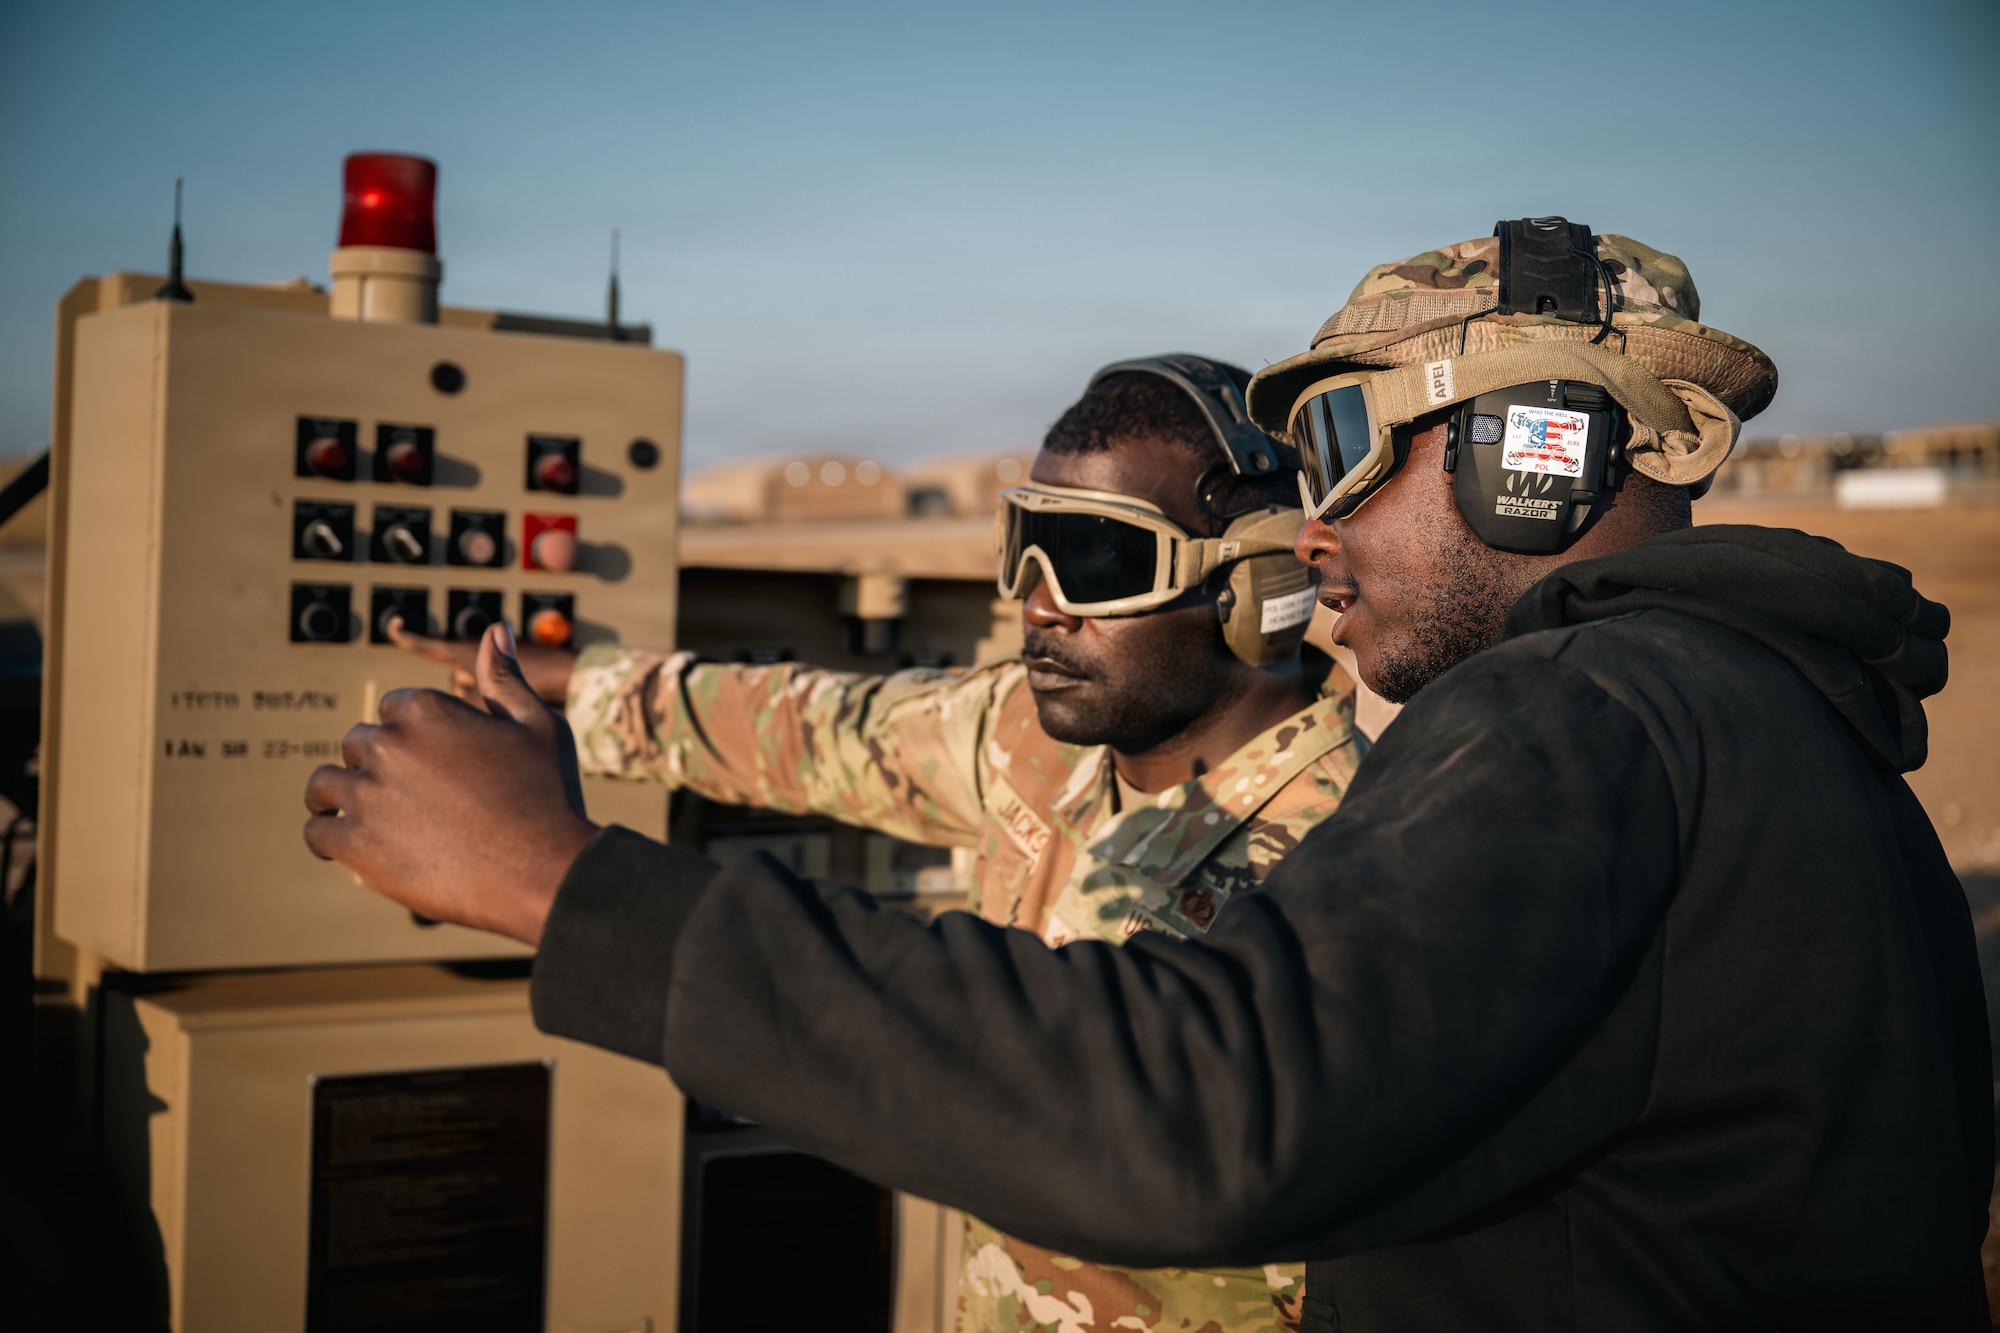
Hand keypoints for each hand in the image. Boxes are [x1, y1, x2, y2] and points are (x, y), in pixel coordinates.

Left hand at [304, 622, 597, 944]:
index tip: (429, 764)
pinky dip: (326, 839)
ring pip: (325, 785)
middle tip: (410, 799)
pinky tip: (346, 848)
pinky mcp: (354, 843)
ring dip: (340, 798)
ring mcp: (366, 794)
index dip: (410, 736)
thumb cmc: (545, 794)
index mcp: (425, 709)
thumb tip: (497, 628)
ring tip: (366, 818)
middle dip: (377, 766)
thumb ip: (505, 678)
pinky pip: (316, 833)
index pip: (392, 711)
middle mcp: (387, 744)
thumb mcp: (536, 725)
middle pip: (358, 746)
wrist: (542, 869)